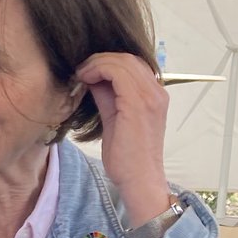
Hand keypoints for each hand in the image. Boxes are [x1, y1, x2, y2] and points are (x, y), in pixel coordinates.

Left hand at [72, 52, 171, 223]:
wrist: (139, 180)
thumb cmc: (127, 156)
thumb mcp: (114, 117)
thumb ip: (106, 96)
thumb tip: (92, 77)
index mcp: (154, 94)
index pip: (131, 62)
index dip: (106, 61)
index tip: (85, 71)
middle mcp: (157, 92)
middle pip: (127, 57)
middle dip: (100, 59)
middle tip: (80, 70)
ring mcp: (151, 97)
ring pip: (122, 61)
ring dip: (97, 63)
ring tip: (81, 75)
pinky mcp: (139, 104)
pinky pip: (118, 73)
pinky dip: (98, 70)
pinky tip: (85, 79)